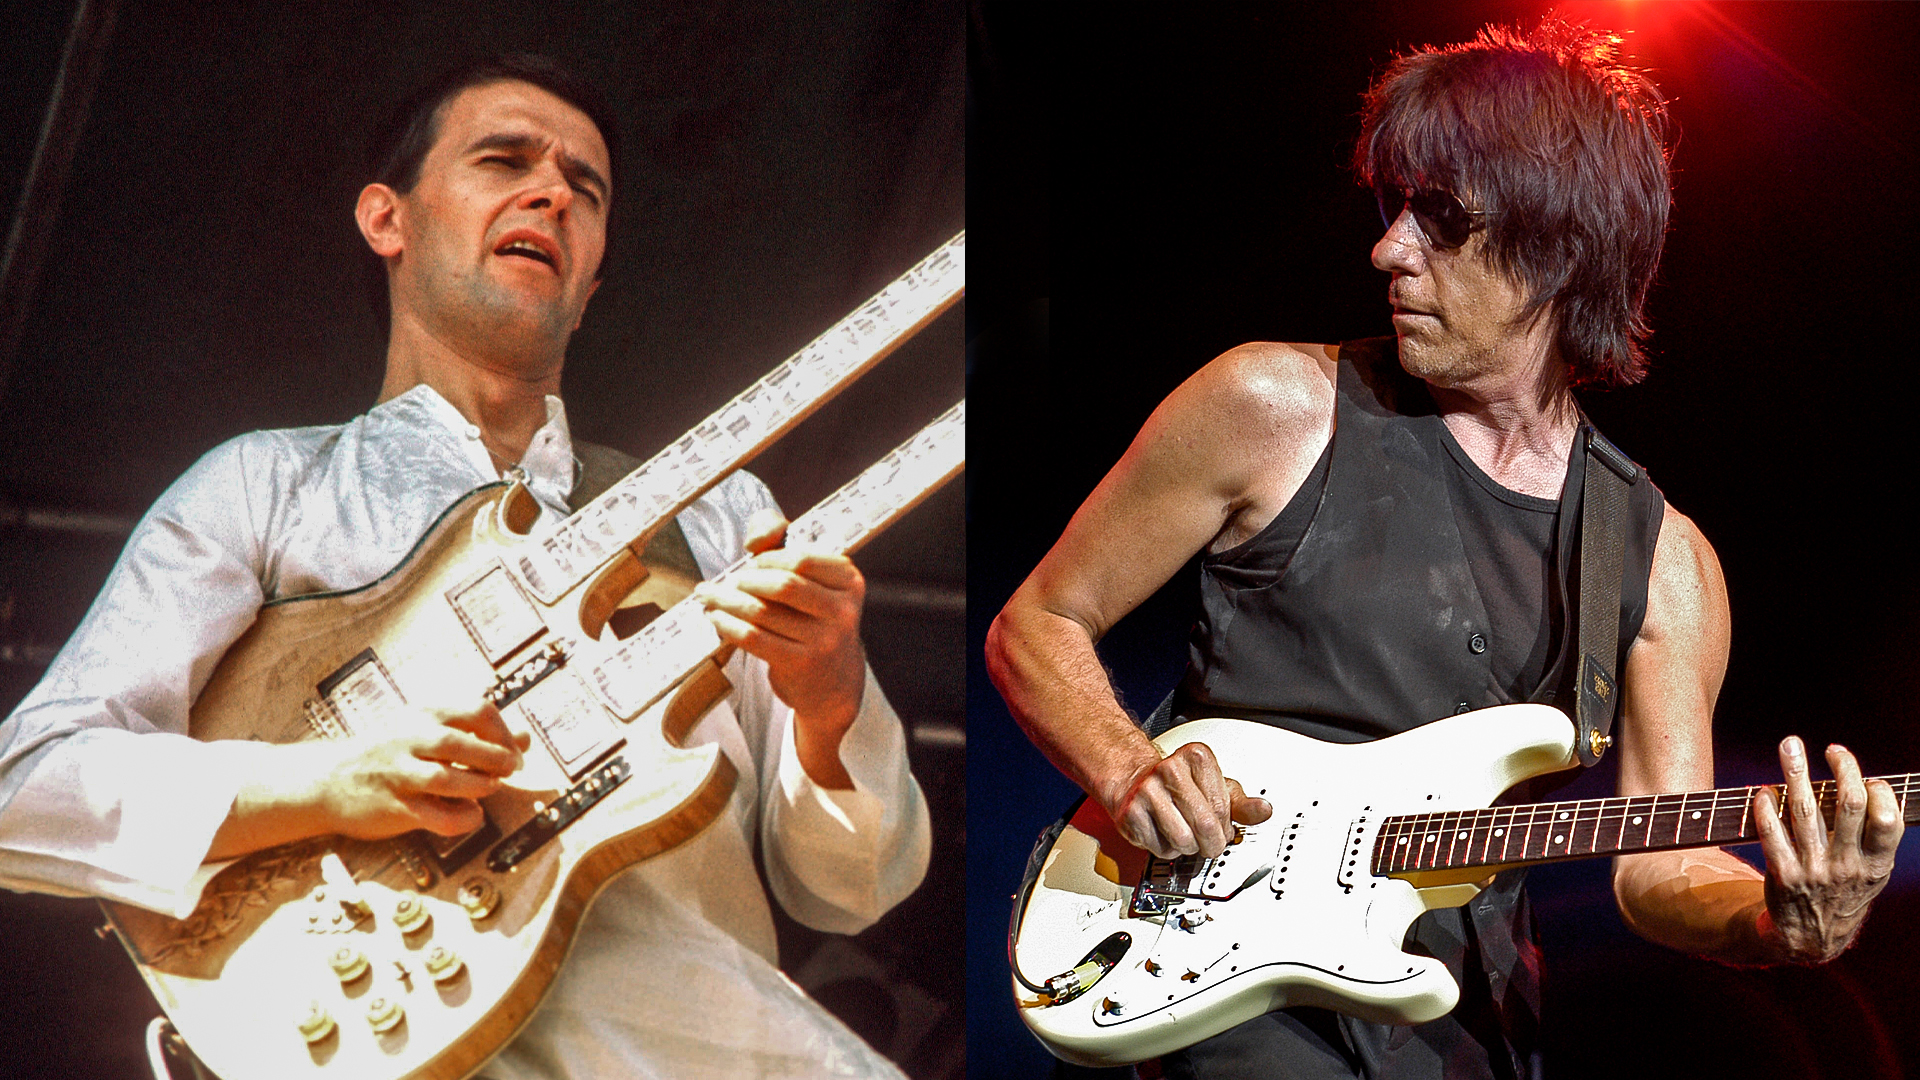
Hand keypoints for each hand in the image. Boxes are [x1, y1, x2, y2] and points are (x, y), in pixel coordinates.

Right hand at [292, 701, 526, 839]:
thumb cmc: (386, 753)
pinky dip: (461, 818)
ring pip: (447, 778)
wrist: (327, 780)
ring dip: (479, 786)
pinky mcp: (394, 807)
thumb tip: (524, 738)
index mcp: (423, 715)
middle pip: (462, 743)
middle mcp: (409, 740)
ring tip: (490, 788)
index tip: (514, 750)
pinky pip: (436, 816)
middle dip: (496, 758)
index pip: (478, 711)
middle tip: (509, 770)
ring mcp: (399, 774)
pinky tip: (472, 815)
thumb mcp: (425, 730)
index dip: (505, 732)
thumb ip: (475, 734)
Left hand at [694, 509, 867, 785]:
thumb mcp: (813, 582)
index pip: (802, 559)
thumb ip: (783, 544)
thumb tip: (756, 538)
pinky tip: (716, 618)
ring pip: (762, 612)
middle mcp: (842, 611)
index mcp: (849, 582)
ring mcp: (824, 640)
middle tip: (729, 582)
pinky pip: (754, 638)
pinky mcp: (801, 664)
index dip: (769, 558)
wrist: (834, 681)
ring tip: (709, 596)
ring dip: (727, 601)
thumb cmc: (814, 620)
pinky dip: (728, 626)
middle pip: (783, 585)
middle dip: (746, 580)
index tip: (752, 563)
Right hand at [1107, 741, 1272, 859]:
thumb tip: (1264, 811)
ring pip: (1184, 840)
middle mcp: (1170, 769)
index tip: (1222, 827)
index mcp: (1196, 757)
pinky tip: (1164, 833)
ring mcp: (1147, 790)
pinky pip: (1160, 848)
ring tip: (1184, 834)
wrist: (1132, 779)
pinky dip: (1166, 849)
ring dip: (1188, 847)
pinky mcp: (1131, 813)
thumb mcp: (1214, 787)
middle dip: (1211, 843)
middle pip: (1205, 825)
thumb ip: (1241, 803)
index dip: (1225, 826)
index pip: (1222, 808)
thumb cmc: (1178, 783)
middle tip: (1209, 842)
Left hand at [1753, 736, 1903, 961]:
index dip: (1879, 792)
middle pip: (1848, 805)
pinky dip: (1766, 807)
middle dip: (1842, 769)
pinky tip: (1764, 789)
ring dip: (1796, 773)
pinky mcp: (1783, 875)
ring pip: (1805, 811)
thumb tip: (1869, 785)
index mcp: (1875, 865)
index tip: (1867, 776)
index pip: (1886, 819)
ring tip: (1790, 746)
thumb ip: (1874, 838)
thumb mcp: (1872, 874)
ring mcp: (1814, 870)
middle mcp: (1847, 866)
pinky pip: (1771, 833)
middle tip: (1831, 749)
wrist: (1810, 939)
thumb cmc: (1844, 892)